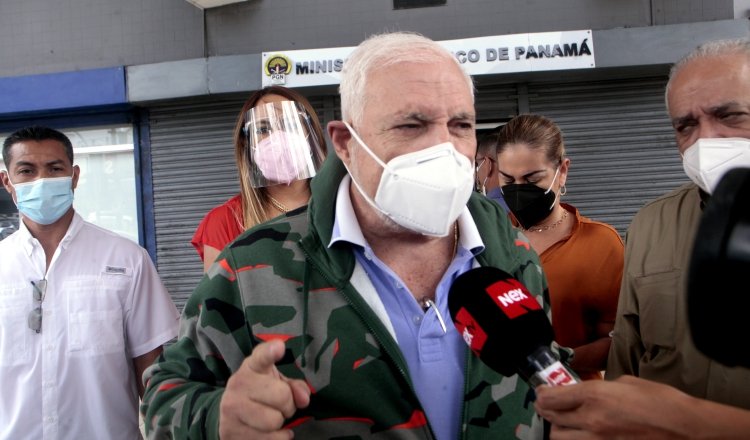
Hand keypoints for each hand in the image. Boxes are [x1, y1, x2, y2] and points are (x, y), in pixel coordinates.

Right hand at [219, 339, 310, 438]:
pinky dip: (277, 438)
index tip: (279, 348)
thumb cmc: (259, 395)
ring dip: (280, 424)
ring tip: (272, 419)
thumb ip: (295, 387)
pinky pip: (269, 439)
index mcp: (252, 367)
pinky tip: (270, 433)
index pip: (261, 357)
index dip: (270, 352)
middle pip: (282, 396)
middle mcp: (238, 385)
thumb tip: (304, 399)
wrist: (227, 417)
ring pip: (274, 421)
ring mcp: (232, 409)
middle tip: (280, 407)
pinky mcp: (231, 433)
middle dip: (288, 405)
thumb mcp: (276, 383)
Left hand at [534, 375, 749, 439]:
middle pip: (550, 417)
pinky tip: (579, 434)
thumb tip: (586, 392)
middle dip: (545, 409)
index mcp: (594, 395)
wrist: (686, 429)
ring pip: (558, 438)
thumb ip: (599, 387)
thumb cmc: (662, 401)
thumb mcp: (626, 382)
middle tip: (546, 404)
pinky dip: (575, 439)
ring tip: (561, 422)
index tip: (541, 391)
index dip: (542, 394)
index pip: (551, 397)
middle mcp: (590, 420)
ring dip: (556, 428)